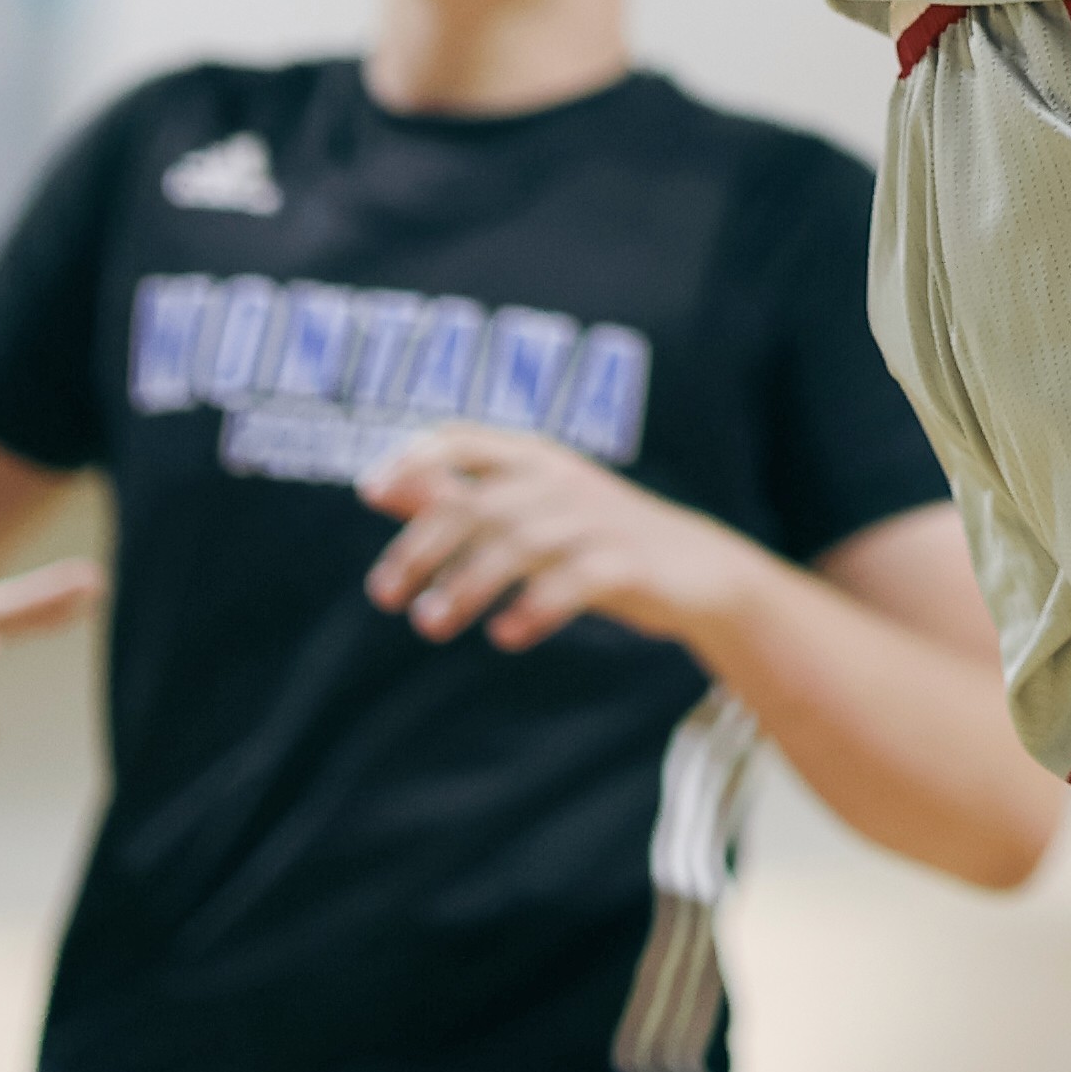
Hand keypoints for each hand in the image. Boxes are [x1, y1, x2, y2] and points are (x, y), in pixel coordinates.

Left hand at [361, 425, 745, 653]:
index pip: (467, 437)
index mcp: (537, 459)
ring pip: (522, 542)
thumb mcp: (528, 509)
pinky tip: (505, 635)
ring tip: (429, 624)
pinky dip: (536, 605)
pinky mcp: (630, 564)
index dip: (417, 457)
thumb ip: (458, 495)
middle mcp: (565, 481)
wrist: (699, 570)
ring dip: (468, 582)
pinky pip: (576, 580)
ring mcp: (600, 521)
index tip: (370, 491)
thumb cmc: (596, 538)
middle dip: (426, 545)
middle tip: (384, 594)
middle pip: (483, 501)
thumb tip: (378, 486)